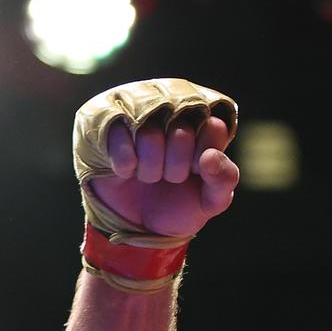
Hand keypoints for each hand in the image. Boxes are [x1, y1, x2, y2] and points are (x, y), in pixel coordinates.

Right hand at [73, 78, 238, 240]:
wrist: (135, 221)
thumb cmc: (179, 203)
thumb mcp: (211, 200)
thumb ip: (224, 179)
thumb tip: (210, 157)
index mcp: (204, 122)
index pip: (214, 127)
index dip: (203, 159)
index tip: (196, 173)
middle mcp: (174, 108)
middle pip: (181, 132)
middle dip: (176, 168)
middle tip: (169, 178)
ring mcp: (140, 110)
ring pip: (149, 134)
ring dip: (150, 168)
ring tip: (148, 175)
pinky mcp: (107, 119)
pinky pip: (119, 136)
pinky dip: (126, 164)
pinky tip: (127, 171)